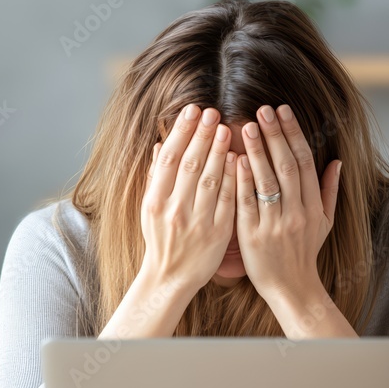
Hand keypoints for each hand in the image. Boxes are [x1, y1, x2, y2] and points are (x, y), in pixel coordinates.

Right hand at [139, 104, 236, 292]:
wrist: (170, 277)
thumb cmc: (161, 239)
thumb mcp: (150, 208)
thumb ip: (156, 176)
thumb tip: (161, 144)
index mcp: (155, 200)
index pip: (170, 158)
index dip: (182, 131)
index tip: (193, 110)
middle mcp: (174, 209)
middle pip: (190, 164)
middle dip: (202, 134)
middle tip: (214, 111)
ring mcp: (197, 221)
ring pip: (209, 179)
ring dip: (219, 151)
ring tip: (227, 128)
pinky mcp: (217, 233)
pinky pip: (226, 201)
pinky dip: (231, 178)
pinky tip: (239, 159)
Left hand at [235, 104, 341, 302]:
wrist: (292, 288)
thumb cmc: (304, 253)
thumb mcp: (325, 223)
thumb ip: (329, 191)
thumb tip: (337, 161)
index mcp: (313, 207)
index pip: (305, 162)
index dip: (293, 134)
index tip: (282, 111)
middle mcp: (296, 213)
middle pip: (287, 167)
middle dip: (275, 135)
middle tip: (263, 109)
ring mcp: (275, 225)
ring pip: (266, 182)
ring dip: (257, 151)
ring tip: (247, 126)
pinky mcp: (253, 237)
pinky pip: (247, 204)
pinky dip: (242, 181)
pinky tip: (235, 160)